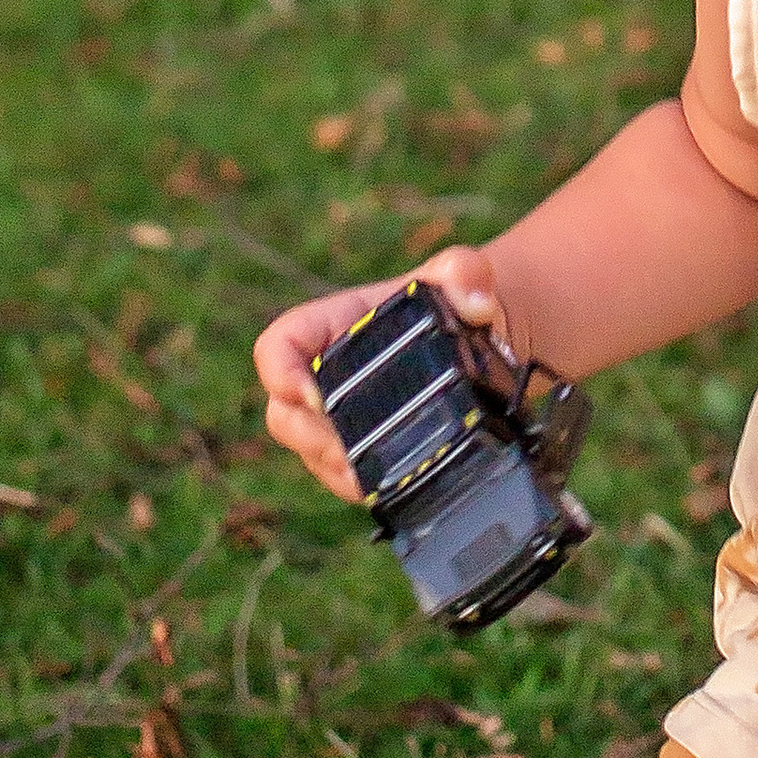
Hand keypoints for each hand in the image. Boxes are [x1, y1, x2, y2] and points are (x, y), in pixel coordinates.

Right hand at [253, 242, 508, 503]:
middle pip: (285, 415)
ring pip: (310, 452)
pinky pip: (340, 476)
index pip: (279, 347)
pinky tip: (388, 484)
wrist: (478, 339)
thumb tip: (478, 302)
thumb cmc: (452, 299)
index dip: (281, 373)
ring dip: (336, 465)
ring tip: (371, 470)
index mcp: (331, 326)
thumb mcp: (460, 274)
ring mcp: (335, 418)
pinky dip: (360, 484)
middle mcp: (322, 375)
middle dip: (314, 436)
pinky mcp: (356, 451)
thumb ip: (466, 272)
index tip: (314, 395)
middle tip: (353, 446)